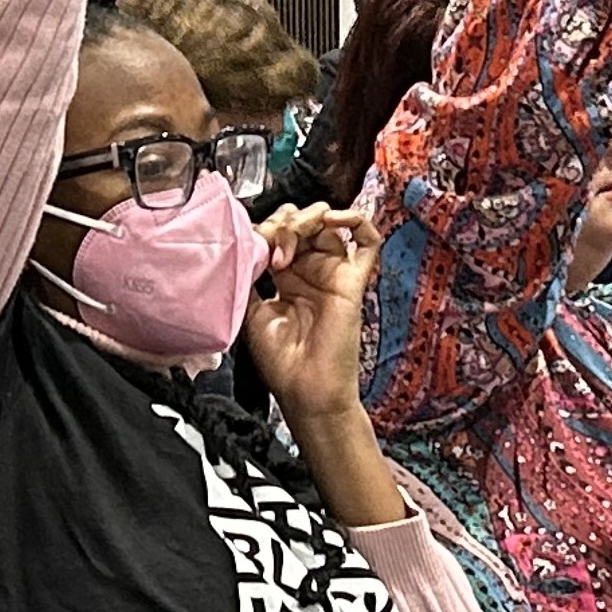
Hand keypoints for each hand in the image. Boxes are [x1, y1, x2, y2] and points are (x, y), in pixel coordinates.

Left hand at [242, 204, 377, 427]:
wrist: (305, 390)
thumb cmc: (280, 361)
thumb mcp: (250, 311)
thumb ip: (249, 276)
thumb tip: (244, 243)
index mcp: (286, 275)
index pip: (279, 230)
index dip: (265, 228)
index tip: (250, 245)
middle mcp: (310, 269)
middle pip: (303, 221)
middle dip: (283, 222)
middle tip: (270, 247)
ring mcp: (333, 273)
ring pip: (328, 222)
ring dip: (306, 220)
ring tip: (289, 244)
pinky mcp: (353, 281)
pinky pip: (368, 242)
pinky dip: (355, 220)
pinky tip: (334, 220)